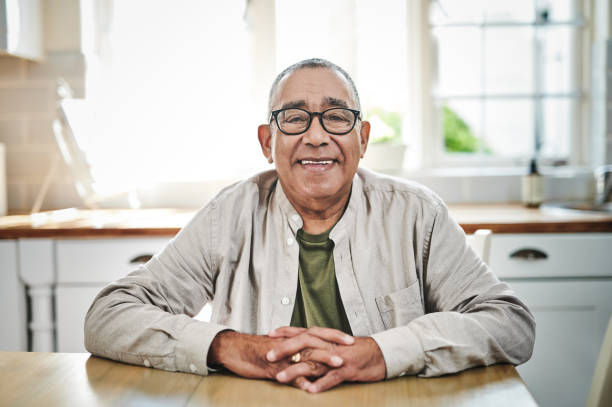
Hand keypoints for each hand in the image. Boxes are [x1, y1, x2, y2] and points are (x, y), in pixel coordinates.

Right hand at [206, 330, 339, 389]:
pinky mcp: (272, 366)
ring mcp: (281, 355)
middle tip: (351, 346)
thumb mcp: (278, 349)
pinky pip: (288, 374)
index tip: (350, 338)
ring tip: (337, 364)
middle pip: (316, 339)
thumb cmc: (254, 350)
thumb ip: (293, 352)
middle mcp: (289, 344)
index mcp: (291, 339)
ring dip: (323, 359)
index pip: (316, 332)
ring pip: (305, 354)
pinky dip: (299, 380)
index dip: (333, 334)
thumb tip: (309, 357)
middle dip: (334, 342)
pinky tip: (310, 386)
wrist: (232, 349)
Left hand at [268, 326, 386, 392]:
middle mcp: (328, 345)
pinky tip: (310, 390)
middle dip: (284, 350)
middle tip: (268, 356)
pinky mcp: (347, 370)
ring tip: (281, 378)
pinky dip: (321, 384)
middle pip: (303, 344)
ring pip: (313, 363)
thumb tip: (302, 350)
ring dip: (295, 371)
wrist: (381, 354)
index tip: (269, 334)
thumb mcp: (335, 345)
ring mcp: (337, 358)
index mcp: (325, 338)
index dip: (285, 332)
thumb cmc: (357, 351)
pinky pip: (332, 378)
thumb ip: (319, 346)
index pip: (301, 332)